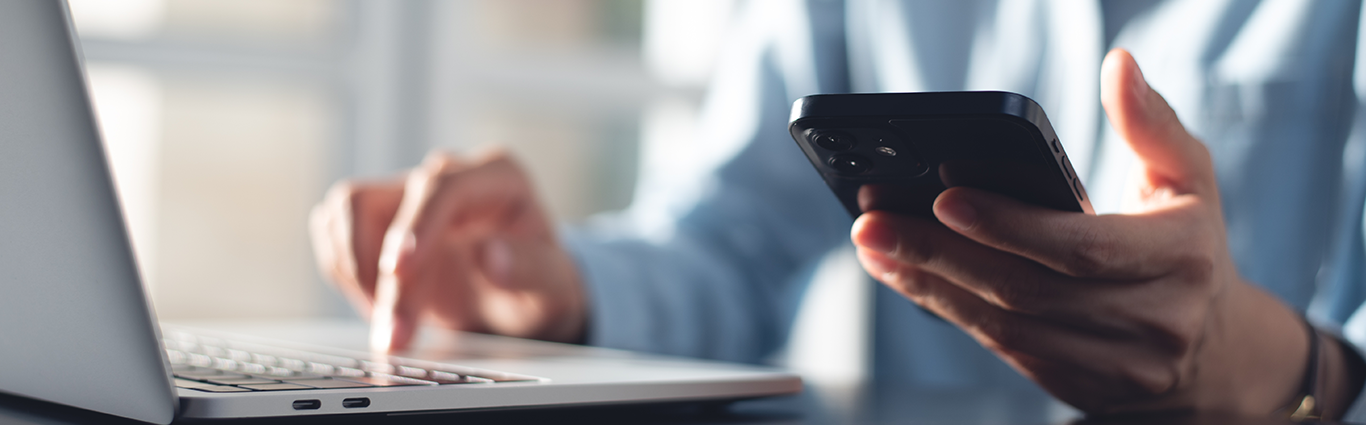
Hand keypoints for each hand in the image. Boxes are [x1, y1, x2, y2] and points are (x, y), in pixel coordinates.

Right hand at [309, 149, 585, 351]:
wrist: (523, 295)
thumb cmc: (541, 282)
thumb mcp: (553, 286)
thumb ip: (529, 269)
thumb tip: (491, 256)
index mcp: (498, 177)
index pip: (443, 185)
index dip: (415, 226)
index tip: (401, 272)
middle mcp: (449, 177)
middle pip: (388, 204)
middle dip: (383, 276)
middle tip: (396, 334)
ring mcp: (410, 194)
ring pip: (348, 208)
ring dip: (353, 269)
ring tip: (387, 320)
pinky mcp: (381, 218)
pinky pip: (336, 230)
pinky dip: (344, 271)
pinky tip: (379, 306)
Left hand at [851, 50, 1327, 414]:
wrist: (1219, 351)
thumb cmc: (1189, 244)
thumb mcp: (1187, 178)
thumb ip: (1151, 123)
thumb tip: (1120, 67)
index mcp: (1179, 259)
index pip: (1080, 246)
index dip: (1008, 225)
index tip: (943, 196)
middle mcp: (1153, 320)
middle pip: (1027, 291)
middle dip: (940, 255)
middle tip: (875, 224)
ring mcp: (1117, 365)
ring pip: (1006, 328)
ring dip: (930, 288)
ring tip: (877, 249)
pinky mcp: (1080, 388)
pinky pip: (1003, 350)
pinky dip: (950, 312)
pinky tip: (910, 280)